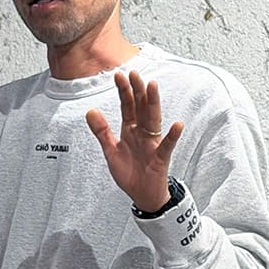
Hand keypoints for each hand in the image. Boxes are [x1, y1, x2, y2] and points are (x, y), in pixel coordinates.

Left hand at [85, 71, 183, 211]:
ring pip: (153, 120)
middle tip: (134, 72)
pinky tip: (177, 125)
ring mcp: (153, 144)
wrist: (142, 195)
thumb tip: (90, 111)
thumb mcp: (110, 151)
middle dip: (137, 90)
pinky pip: (167, 146)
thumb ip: (101, 131)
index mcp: (130, 130)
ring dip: (153, 104)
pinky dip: (172, 136)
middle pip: (141, 108)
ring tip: (153, 86)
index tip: (119, 74)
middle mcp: (143, 133)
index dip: (123, 91)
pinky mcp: (160, 159)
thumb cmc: (129, 172)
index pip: (127, 106)